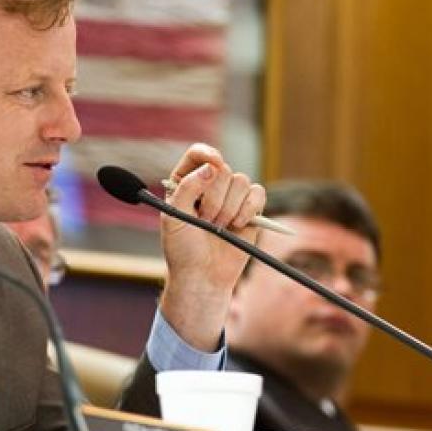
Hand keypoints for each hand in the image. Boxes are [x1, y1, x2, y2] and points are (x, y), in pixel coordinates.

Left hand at [158, 144, 264, 349]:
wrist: (203, 275)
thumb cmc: (183, 248)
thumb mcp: (173, 217)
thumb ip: (186, 188)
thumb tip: (212, 167)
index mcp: (185, 182)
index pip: (198, 154)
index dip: (207, 154)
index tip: (213, 163)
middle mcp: (209, 185)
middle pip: (222, 169)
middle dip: (213, 199)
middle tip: (205, 221)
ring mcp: (231, 196)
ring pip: (241, 181)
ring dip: (228, 209)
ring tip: (217, 228)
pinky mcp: (251, 209)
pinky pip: (258, 193)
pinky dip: (248, 210)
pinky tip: (237, 225)